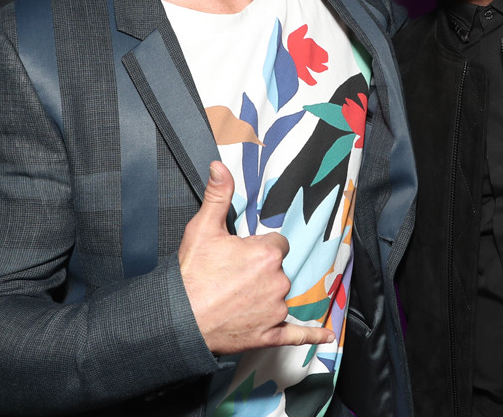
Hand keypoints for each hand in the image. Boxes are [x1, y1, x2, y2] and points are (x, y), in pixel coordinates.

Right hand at [177, 160, 334, 354]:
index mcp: (267, 254)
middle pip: (279, 268)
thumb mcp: (203, 229)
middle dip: (261, 270)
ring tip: (237, 297)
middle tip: (234, 276)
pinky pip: (296, 333)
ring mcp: (275, 309)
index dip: (258, 247)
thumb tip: (220, 166)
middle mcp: (277, 281)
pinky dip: (310, 334)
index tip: (241, 254)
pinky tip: (324, 336)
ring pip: (280, 294)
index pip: (277, 243)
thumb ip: (218, 195)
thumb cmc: (191, 276)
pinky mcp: (269, 333)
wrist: (178, 318)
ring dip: (266, 294)